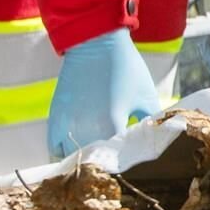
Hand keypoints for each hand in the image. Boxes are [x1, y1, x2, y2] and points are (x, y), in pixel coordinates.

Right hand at [47, 29, 161, 158]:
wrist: (95, 43)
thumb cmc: (125, 68)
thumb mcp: (145, 95)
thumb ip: (150, 121)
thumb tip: (154, 141)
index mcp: (111, 123)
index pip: (118, 158)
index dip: (125, 163)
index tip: (132, 165)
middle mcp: (86, 128)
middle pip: (95, 162)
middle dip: (106, 165)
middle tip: (116, 166)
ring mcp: (67, 124)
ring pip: (73, 158)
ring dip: (85, 161)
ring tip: (96, 162)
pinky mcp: (55, 118)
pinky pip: (55, 148)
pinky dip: (64, 154)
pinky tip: (77, 152)